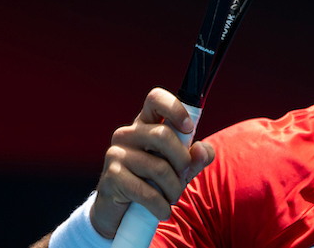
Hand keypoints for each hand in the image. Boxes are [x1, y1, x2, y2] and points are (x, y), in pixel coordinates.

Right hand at [89, 88, 216, 238]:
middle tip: (184, 176)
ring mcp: (116, 153)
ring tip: (172, 198)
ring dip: (173, 189)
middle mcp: (128, 134)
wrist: (119, 213)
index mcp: (145, 124)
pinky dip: (160, 205)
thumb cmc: (153, 183)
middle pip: (163, 135)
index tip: (188, 129)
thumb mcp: (180, 169)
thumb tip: (202, 150)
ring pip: (158, 166)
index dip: (175, 109)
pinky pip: (146, 190)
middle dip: (182, 160)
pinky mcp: (111, 176)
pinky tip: (163, 211)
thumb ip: (195, 158)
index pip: (155, 99)